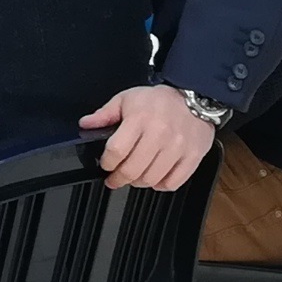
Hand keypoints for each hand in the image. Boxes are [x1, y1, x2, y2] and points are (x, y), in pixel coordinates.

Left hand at [81, 86, 217, 192]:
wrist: (195, 96)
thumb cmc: (159, 100)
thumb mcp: (127, 99)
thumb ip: (105, 114)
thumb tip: (86, 124)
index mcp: (140, 119)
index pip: (117, 150)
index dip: (107, 162)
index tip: (106, 164)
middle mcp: (160, 133)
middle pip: (132, 169)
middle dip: (118, 178)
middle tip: (115, 178)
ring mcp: (178, 147)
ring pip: (151, 179)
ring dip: (138, 182)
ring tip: (135, 176)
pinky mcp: (193, 156)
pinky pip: (173, 182)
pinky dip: (161, 185)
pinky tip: (155, 177)